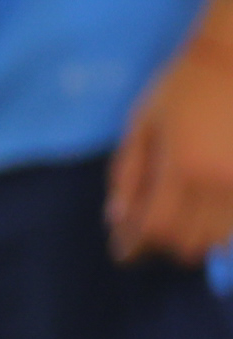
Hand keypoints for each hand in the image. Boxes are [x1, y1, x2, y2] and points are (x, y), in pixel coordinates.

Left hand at [111, 35, 232, 264]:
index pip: (156, 229)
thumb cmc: (182, 87)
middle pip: (188, 242)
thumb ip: (127, 173)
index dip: (135, 247)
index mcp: (182, 167)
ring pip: (218, 240)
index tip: (123, 252)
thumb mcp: (140, 124)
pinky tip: (203, 208)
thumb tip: (117, 219)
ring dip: (193, 238)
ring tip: (176, 218)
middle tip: (146, 229)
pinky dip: (219, 228)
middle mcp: (220, 183)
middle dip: (161, 243)